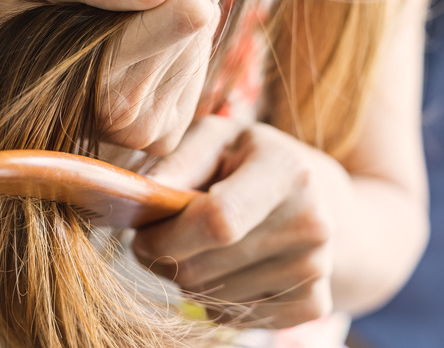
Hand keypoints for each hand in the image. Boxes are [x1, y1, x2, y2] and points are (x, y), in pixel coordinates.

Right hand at [0, 0, 224, 155]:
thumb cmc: (14, 27)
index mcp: (99, 76)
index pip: (190, 11)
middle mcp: (129, 116)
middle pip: (202, 20)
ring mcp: (149, 132)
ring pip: (203, 41)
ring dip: (169, 19)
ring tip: (117, 27)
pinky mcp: (163, 137)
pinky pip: (199, 68)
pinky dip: (172, 48)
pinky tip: (132, 51)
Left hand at [132, 116, 353, 327]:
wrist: (316, 196)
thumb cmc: (247, 161)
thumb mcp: (215, 140)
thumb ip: (178, 161)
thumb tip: (144, 193)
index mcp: (285, 171)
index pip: (217, 220)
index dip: (167, 236)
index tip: (142, 235)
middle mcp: (310, 222)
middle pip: (205, 268)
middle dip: (166, 260)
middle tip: (160, 240)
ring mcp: (315, 267)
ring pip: (213, 298)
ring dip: (188, 280)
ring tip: (199, 248)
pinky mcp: (314, 303)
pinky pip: (234, 318)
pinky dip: (215, 301)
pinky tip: (226, 269)